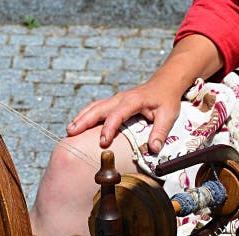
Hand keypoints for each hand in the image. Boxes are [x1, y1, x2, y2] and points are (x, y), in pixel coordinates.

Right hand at [65, 74, 185, 152]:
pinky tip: (77, 125)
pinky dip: (85, 115)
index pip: (117, 114)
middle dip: (84, 120)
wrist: (165, 83)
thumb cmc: (166, 99)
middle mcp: (120, 98)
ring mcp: (115, 99)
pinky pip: (96, 108)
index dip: (109, 128)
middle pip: (98, 108)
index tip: (103, 142)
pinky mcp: (113, 103)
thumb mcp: (169, 115)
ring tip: (69, 130)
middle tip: (71, 133)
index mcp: (133, 101)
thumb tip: (154, 149)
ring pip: (94, 107)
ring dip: (81, 117)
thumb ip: (160, 131)